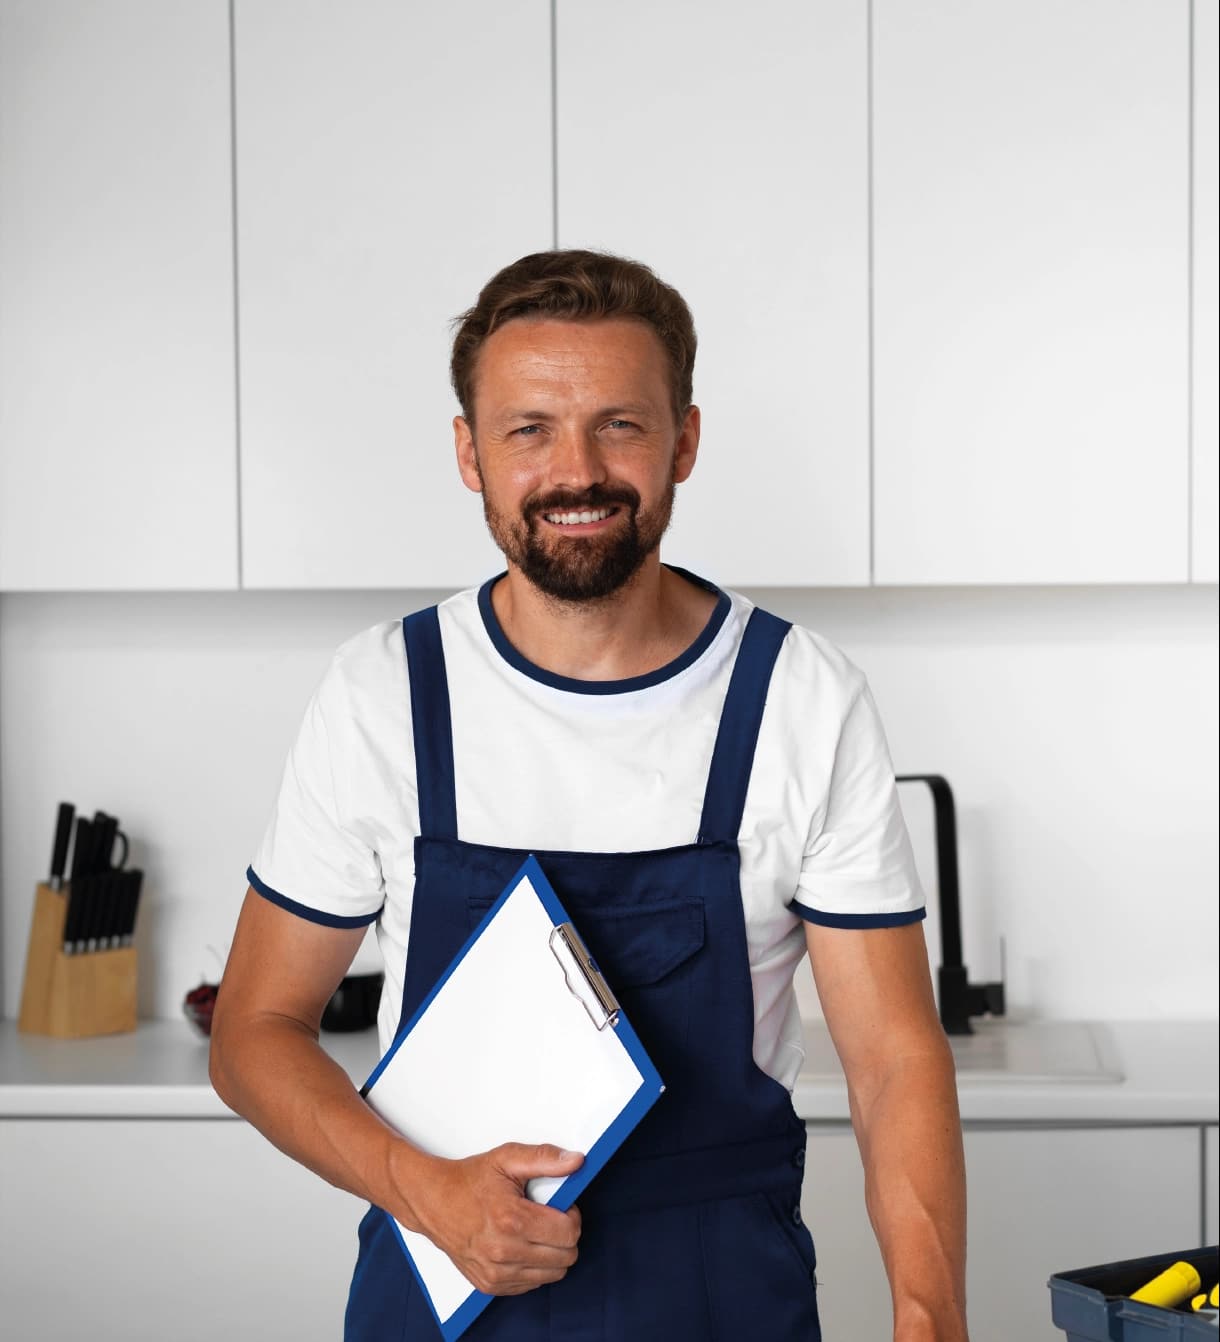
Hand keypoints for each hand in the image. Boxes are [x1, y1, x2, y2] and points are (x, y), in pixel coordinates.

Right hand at [408, 1142, 584, 1295]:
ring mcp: (496, 1273)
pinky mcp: (490, 1285)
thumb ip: (545, 1158)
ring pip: (553, 1274)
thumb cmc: (469, 1180)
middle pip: (565, 1257)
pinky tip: (521, 1246)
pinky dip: (534, 1266)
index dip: (571, 1216)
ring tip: (533, 1231)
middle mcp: (504, 1251)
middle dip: (564, 1235)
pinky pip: (532, 1284)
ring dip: (551, 1253)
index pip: (569, 1233)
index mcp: (512, 1219)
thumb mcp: (507, 1159)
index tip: (561, 1207)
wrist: (433, 1202)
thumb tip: (576, 1162)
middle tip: (547, 1218)